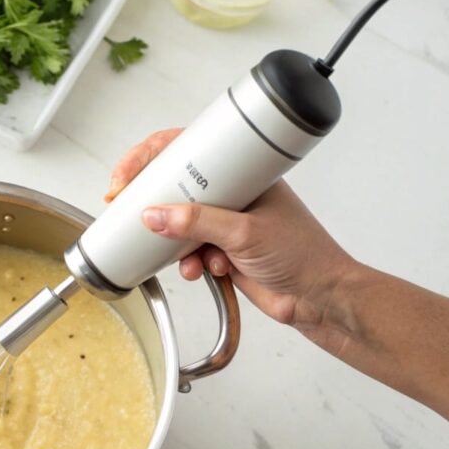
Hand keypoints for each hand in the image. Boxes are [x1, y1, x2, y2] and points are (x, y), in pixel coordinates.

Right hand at [107, 129, 356, 333]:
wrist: (320, 299)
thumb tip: (154, 215)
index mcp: (244, 174)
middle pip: (178, 188)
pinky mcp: (223, 253)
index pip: (190, 150)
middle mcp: (234, 195)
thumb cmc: (304, 255)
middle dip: (157, 204)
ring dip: (178, 244)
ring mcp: (227, 224)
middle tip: (132, 210)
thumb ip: (197, 223)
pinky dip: (191, 264)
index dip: (152, 158)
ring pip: (181, 225)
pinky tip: (207, 271)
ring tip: (192, 258)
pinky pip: (190, 253)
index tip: (127, 177)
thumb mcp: (245, 233)